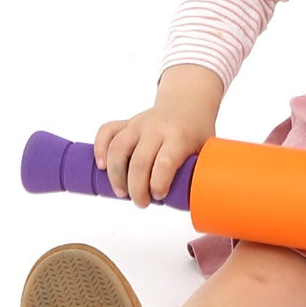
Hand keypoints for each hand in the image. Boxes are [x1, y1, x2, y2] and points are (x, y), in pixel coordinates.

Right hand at [95, 65, 223, 206]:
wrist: (188, 103)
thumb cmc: (197, 131)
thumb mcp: (206, 149)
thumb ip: (201, 171)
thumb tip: (199, 203)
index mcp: (179, 137)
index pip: (165, 163)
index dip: (158, 184)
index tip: (160, 196)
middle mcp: (157, 128)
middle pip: (139, 162)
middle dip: (136, 189)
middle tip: (141, 203)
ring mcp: (139, 123)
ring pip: (118, 148)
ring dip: (115, 175)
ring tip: (121, 193)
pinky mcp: (127, 122)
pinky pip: (107, 131)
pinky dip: (99, 149)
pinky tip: (101, 167)